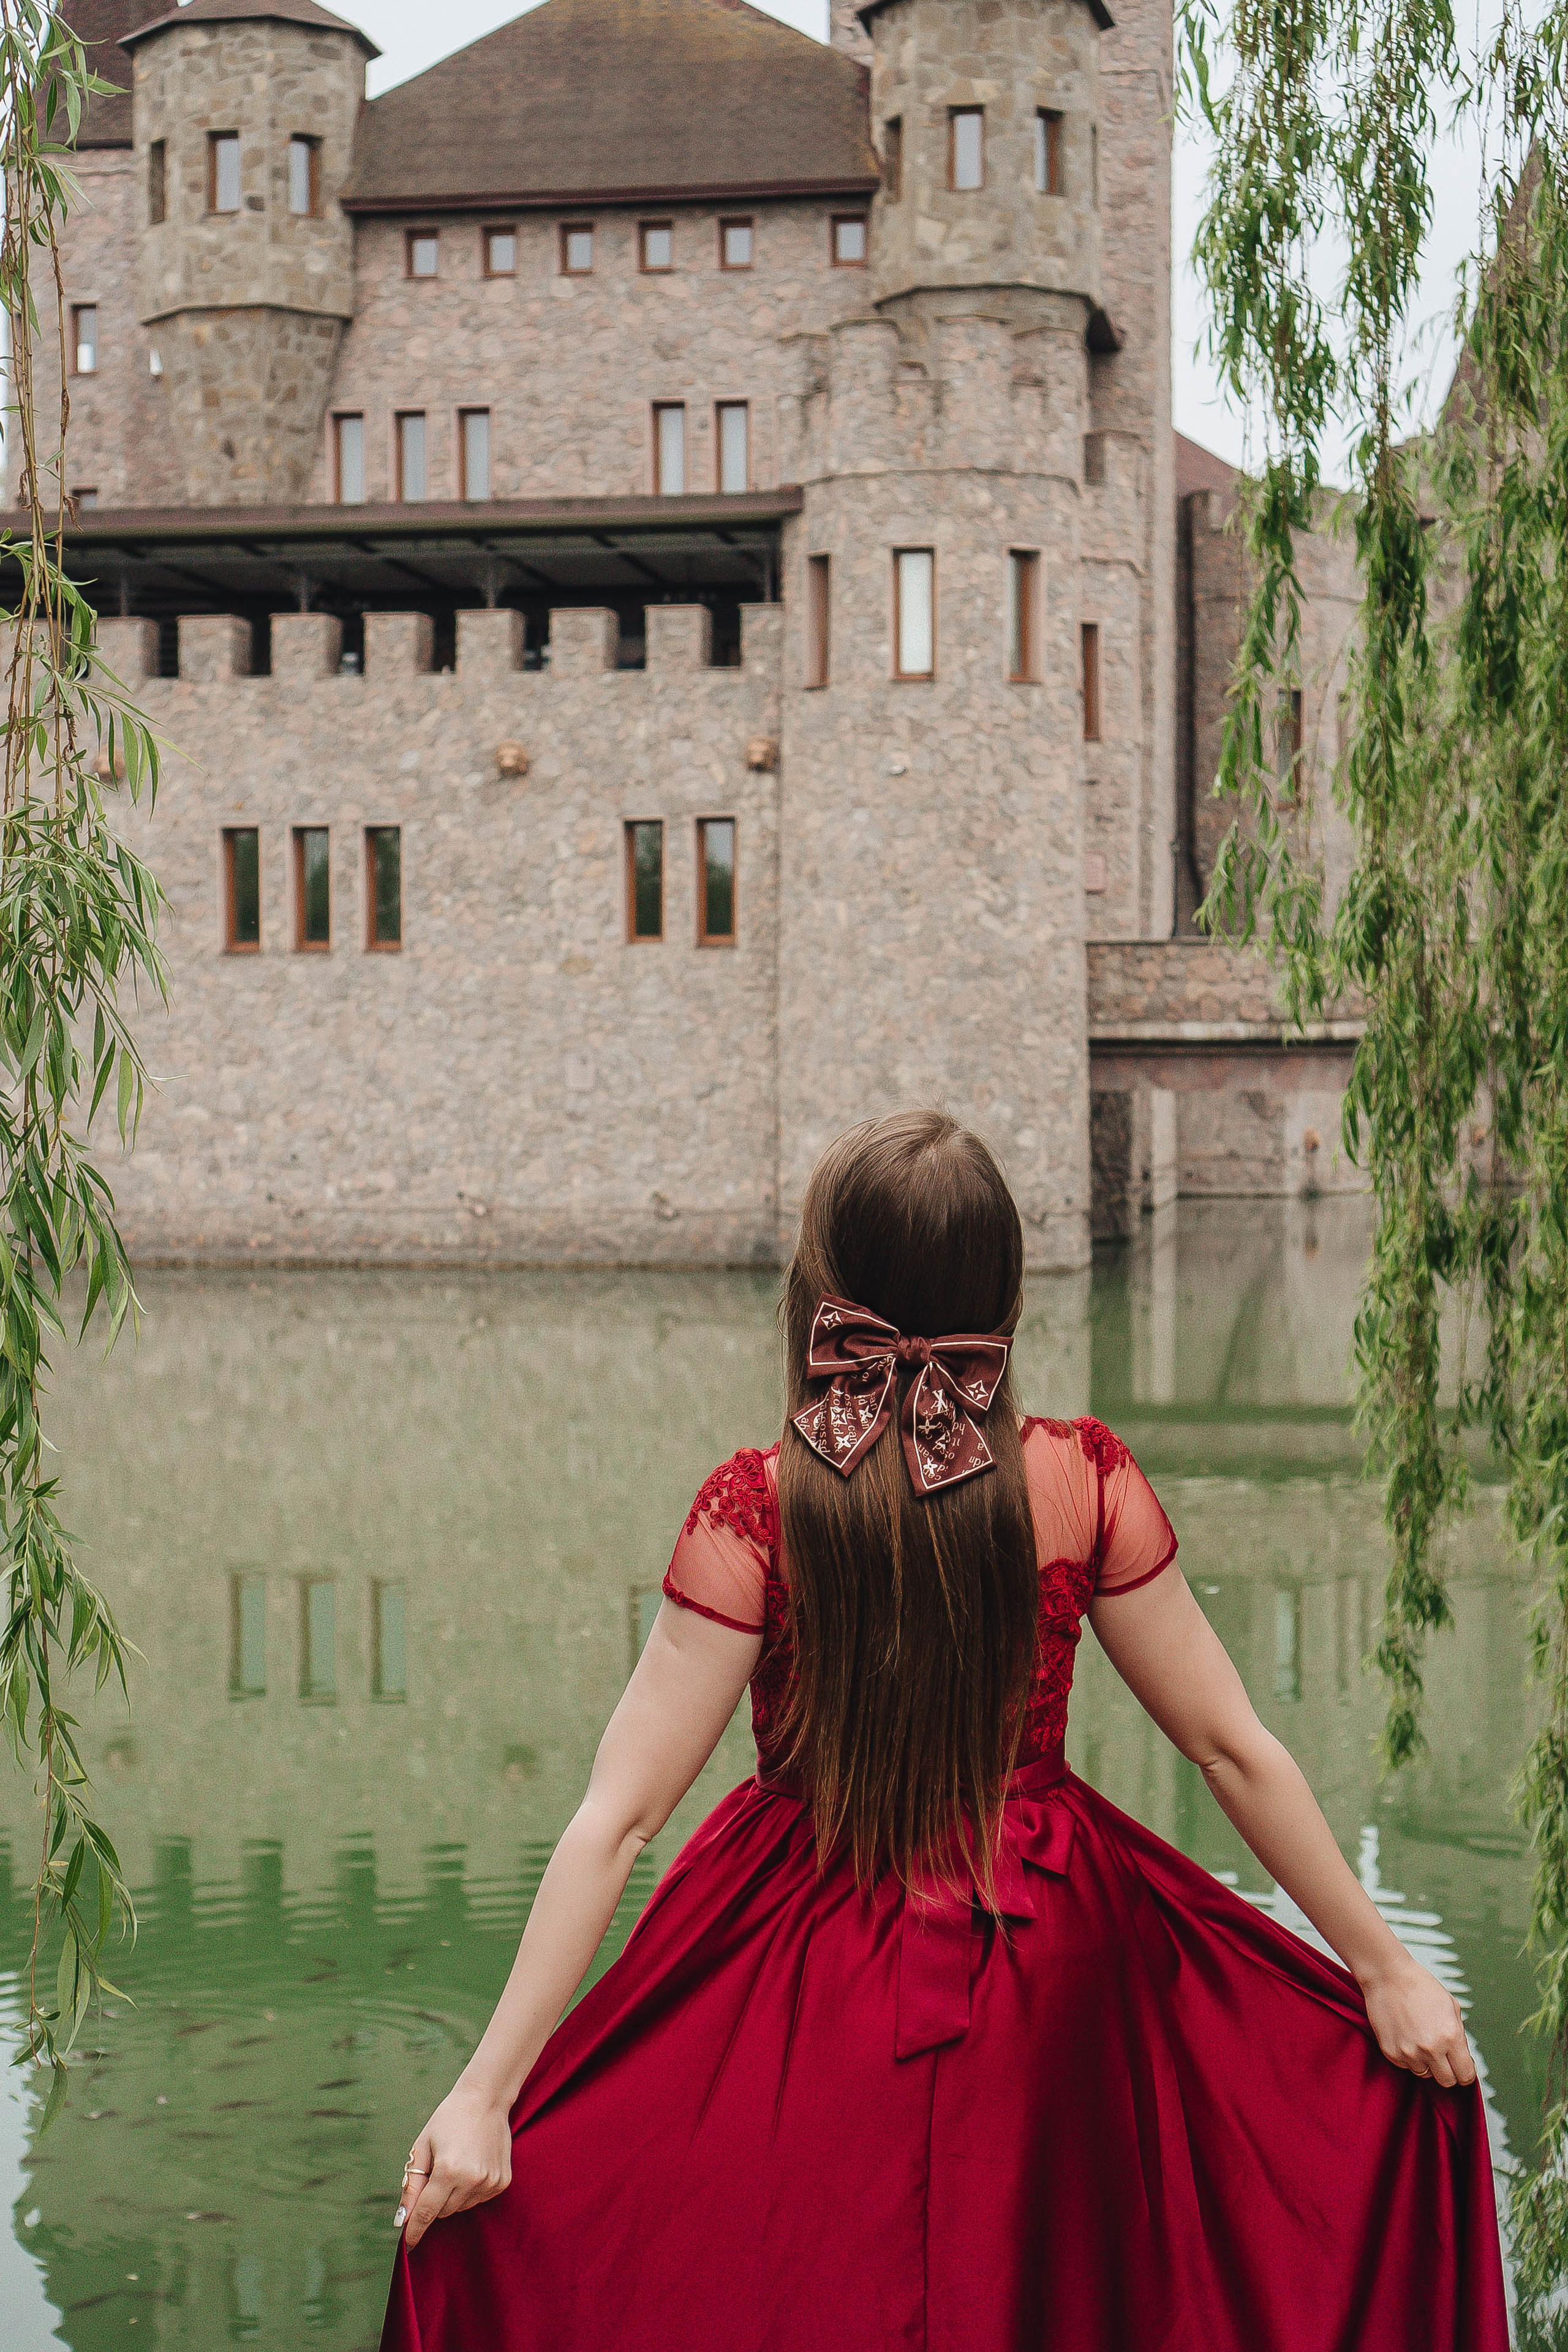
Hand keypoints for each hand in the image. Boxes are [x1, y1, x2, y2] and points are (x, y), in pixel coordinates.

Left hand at [395, 2082, 513, 2248]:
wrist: (486, 2098)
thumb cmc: (449, 2119)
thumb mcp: (423, 2146)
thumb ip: (412, 2185)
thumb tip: (402, 2219)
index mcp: (448, 2170)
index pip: (426, 2213)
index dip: (415, 2229)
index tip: (407, 2244)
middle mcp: (471, 2180)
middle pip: (443, 2212)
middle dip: (434, 2201)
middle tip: (436, 2173)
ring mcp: (490, 2182)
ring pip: (460, 2208)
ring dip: (452, 2196)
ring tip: (456, 2164)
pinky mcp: (502, 2182)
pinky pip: (478, 2199)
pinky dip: (470, 2190)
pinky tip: (472, 2165)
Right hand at [1360, 1953, 1476, 2087]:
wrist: (1387, 1975)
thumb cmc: (1421, 1986)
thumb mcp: (1451, 2007)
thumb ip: (1459, 2036)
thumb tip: (1462, 2059)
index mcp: (1450, 2036)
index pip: (1465, 2075)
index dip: (1466, 2073)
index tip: (1462, 2068)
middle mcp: (1431, 2049)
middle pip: (1447, 2081)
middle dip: (1448, 2072)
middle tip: (1443, 2057)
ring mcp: (1409, 2053)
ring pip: (1425, 2074)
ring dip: (1427, 2063)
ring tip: (1420, 2040)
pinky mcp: (1391, 2053)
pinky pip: (1406, 2066)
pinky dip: (1409, 2056)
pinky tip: (1406, 2036)